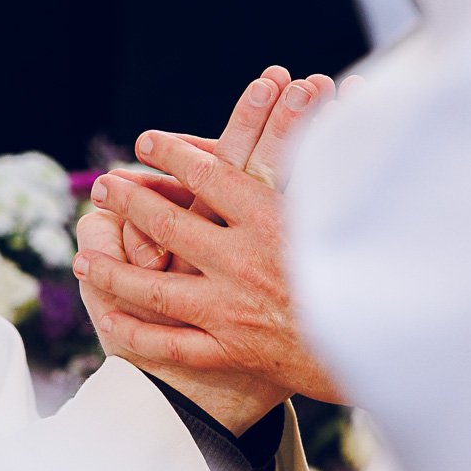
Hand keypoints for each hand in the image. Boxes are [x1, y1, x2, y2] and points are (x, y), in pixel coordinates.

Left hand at [73, 99, 347, 403]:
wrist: (386, 348)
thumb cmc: (377, 271)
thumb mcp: (347, 213)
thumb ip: (318, 173)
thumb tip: (323, 118)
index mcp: (274, 219)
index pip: (210, 174)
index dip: (172, 154)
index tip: (146, 141)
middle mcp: (245, 261)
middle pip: (170, 223)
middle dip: (130, 200)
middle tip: (103, 185)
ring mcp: (232, 309)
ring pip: (155, 287)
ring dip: (114, 269)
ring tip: (84, 256)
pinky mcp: (232, 351)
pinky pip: (171, 344)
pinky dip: (136, 333)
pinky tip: (109, 321)